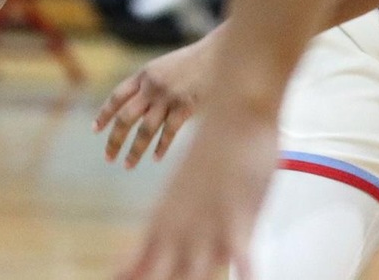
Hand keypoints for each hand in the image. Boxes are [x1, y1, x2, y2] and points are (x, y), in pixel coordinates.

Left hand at [94, 35, 210, 167]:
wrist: (220, 54)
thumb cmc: (193, 61)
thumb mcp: (163, 67)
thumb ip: (148, 84)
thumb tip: (136, 106)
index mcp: (142, 75)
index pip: (116, 97)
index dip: (105, 114)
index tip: (95, 130)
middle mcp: (151, 87)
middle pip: (125, 118)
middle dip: (114, 139)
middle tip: (108, 157)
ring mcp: (168, 97)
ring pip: (145, 129)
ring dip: (135, 150)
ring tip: (127, 165)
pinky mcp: (186, 107)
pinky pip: (169, 132)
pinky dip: (161, 146)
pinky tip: (155, 158)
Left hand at [115, 109, 276, 278]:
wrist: (234, 114)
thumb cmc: (214, 159)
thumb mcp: (186, 199)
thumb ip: (177, 230)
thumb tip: (170, 254)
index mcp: (160, 225)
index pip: (134, 266)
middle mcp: (176, 231)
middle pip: (157, 278)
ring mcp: (205, 226)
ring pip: (192, 276)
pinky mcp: (236, 218)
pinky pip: (239, 256)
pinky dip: (244, 274)